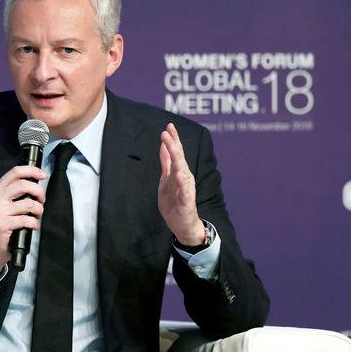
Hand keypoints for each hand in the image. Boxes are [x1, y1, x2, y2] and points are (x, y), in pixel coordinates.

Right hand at [0, 165, 46, 274]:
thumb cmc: (6, 222)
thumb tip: (37, 181)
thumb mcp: (9, 202)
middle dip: (39, 192)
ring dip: (38, 210)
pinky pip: (26, 220)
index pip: (16, 172)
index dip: (32, 171)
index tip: (43, 175)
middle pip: (24, 185)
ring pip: (28, 203)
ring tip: (36, 216)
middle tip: (42, 200)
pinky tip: (32, 226)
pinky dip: (34, 223)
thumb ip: (19, 191)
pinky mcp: (2, 224)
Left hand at [158, 123, 204, 245]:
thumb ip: (166, 162)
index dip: (173, 139)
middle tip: (167, 132)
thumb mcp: (166, 179)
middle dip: (173, 144)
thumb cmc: (175, 201)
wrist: (183, 225)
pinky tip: (179, 174)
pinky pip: (185, 191)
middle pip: (180, 158)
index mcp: (180, 172)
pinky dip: (182, 183)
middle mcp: (185, 178)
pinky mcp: (186, 202)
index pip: (177, 152)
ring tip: (172, 147)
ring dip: (177, 159)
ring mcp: (186, 189)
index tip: (169, 126)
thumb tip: (164, 144)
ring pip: (183, 171)